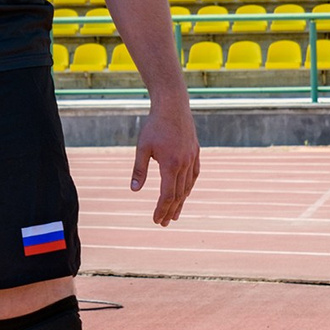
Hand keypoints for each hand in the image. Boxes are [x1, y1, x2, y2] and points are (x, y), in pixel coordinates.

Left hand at [132, 98, 200, 226]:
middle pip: (179, 194)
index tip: (156, 220)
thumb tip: (134, 190)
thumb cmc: (154, 125)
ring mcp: (192, 158)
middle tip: (165, 223)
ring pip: (188, 186)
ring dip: (181, 202)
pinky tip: (186, 193)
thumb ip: (139, 170)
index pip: (167, 194)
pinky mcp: (195, 152)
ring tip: (175, 214)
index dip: (162, 209)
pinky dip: (189, 186)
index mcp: (170, 164)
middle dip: (171, 210)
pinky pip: (194, 175)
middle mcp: (184, 164)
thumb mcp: (142, 147)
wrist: (173, 105)